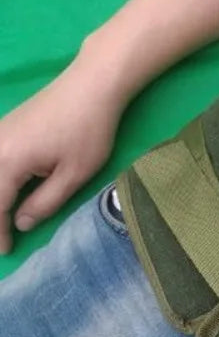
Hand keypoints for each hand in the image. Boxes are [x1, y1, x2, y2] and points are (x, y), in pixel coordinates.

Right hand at [0, 57, 124, 252]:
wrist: (91, 85)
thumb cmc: (88, 131)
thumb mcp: (74, 174)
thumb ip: (45, 203)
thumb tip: (21, 223)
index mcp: (6, 162)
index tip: (5, 251)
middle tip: (2, 238)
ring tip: (3, 218)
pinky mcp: (3, 128)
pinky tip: (5, 192)